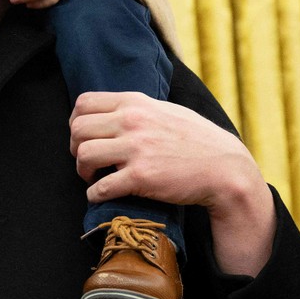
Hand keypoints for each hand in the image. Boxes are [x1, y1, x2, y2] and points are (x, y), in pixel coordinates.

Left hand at [69, 92, 274, 274]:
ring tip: (94, 177)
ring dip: (82, 171)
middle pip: (78, 129)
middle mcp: (132, 121)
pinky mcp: (141, 177)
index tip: (84, 137)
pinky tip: (102, 196)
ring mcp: (136, 149)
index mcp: (136, 102)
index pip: (84, 103)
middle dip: (75, 148)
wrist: (225, 168)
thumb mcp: (166, 110)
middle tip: (87, 161)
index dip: (76, 122)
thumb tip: (112, 111)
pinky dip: (94, 194)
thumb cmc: (197, 140)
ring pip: (84, 156)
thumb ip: (138, 108)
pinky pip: (100, 187)